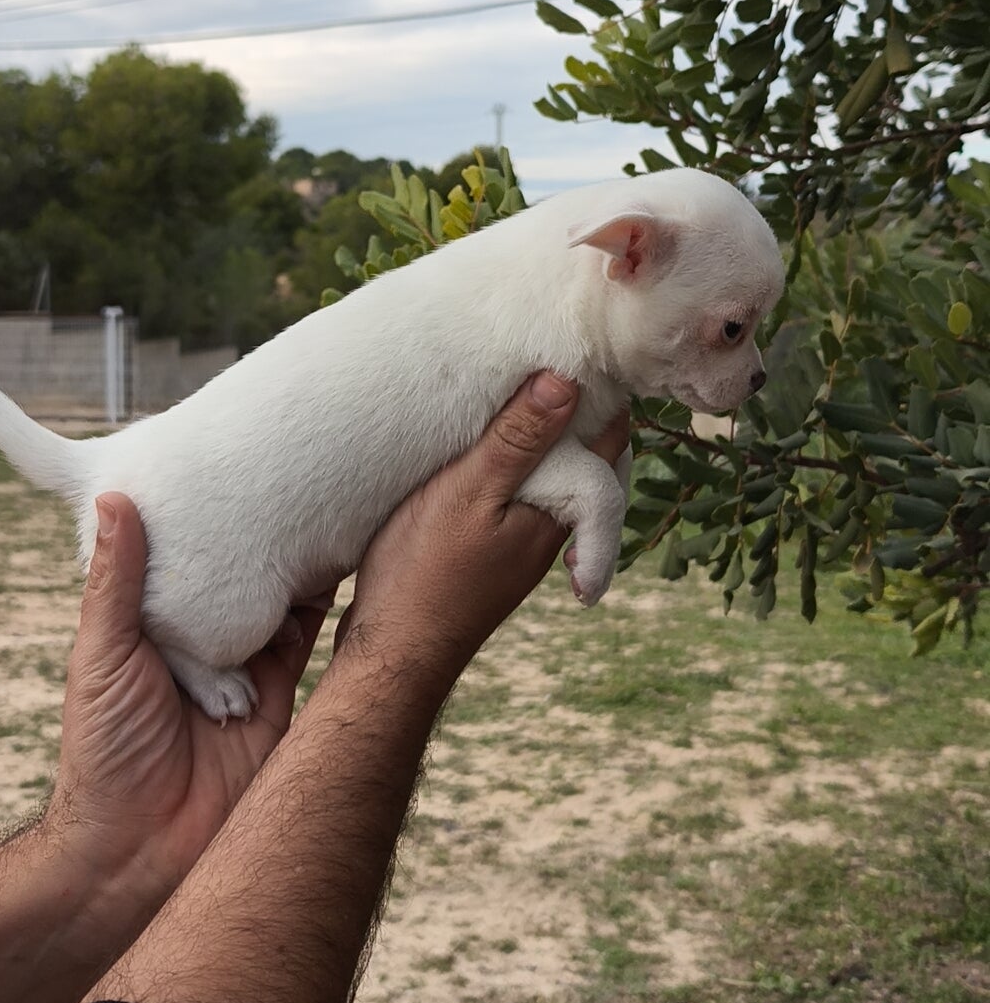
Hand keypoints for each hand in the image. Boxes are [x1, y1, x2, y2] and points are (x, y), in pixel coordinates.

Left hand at [47, 496, 334, 896]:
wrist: (140, 850)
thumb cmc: (104, 752)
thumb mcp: (101, 654)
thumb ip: (117, 583)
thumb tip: (115, 497)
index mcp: (155, 625)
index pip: (186, 557)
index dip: (206, 515)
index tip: (229, 462)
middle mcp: (204, 641)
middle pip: (241, 573)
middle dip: (264, 531)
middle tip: (292, 469)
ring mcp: (246, 668)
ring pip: (283, 599)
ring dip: (301, 560)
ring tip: (327, 501)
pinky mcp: (285, 699)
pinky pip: (311, 644)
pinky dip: (326, 606)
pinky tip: (344, 563)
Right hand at [337, 372, 628, 673]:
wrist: (393, 654)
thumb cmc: (424, 572)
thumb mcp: (469, 492)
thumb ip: (517, 440)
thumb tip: (569, 381)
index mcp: (560, 512)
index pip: (608, 441)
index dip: (604, 394)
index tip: (588, 347)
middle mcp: (553, 533)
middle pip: (591, 461)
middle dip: (585, 416)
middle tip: (565, 362)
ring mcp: (523, 549)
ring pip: (559, 481)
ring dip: (553, 441)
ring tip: (531, 398)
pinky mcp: (491, 557)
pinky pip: (527, 499)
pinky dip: (524, 468)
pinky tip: (494, 455)